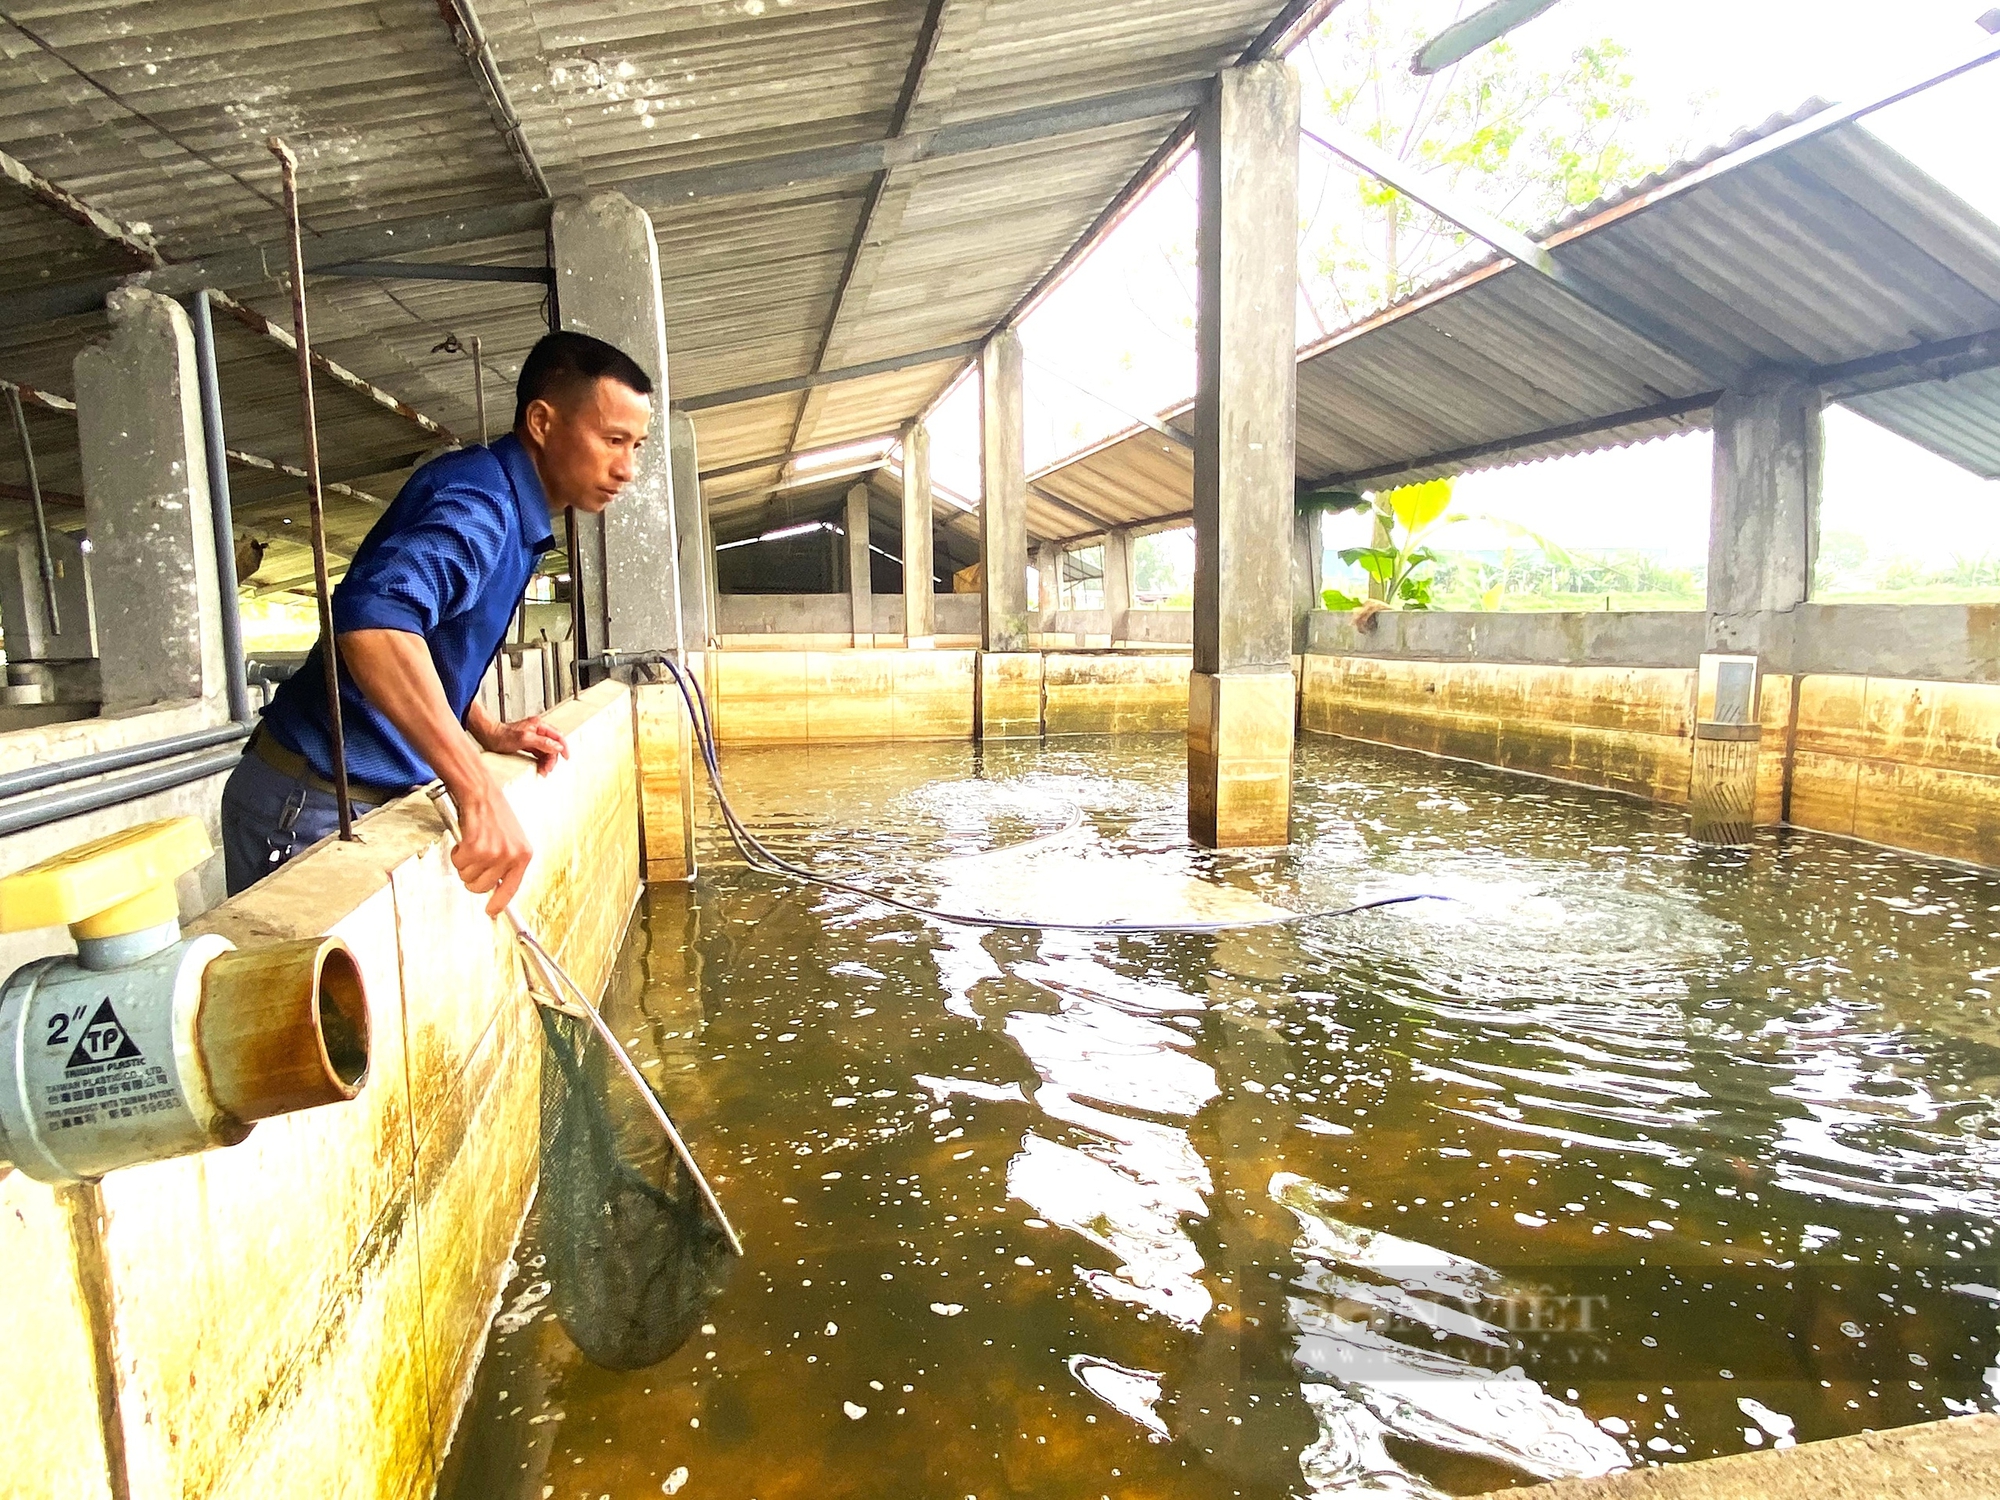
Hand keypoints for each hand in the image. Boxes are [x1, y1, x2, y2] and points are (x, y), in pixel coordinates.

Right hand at [448, 776, 534, 916]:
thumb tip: (497, 886)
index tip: (491, 911)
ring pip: (468, 877)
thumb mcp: (511, 839)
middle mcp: (511, 856)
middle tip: (473, 860)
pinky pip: (458, 864)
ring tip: (471, 845)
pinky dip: (456, 854)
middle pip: (482, 887)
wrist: (482, 792)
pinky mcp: (476, 848)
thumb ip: (507, 863)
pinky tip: (464, 840)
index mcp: (524, 855)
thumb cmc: (494, 813)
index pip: (511, 889)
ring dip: (464, 864)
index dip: (499, 903)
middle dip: (472, 877)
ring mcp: (494, 853)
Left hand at [474, 713, 569, 775]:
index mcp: (539, 726)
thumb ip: (542, 742)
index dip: (563, 747)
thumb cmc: (502, 735)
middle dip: (552, 758)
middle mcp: (537, 731)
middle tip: (547, 769)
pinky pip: (539, 754)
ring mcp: (533, 738)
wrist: (488, 736)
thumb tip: (557, 746)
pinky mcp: (528, 744)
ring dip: (546, 762)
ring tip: (543, 771)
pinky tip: (539, 767)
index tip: (566, 757)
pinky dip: (540, 761)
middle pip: (552, 745)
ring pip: (546, 751)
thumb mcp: (524, 739)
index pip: (558, 736)